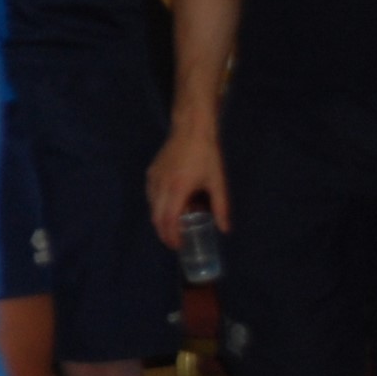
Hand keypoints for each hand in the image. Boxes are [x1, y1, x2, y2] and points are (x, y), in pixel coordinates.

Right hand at [144, 122, 226, 246]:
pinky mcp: (151, 173)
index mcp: (177, 190)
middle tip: (175, 242)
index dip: (171, 236)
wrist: (191, 129)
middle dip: (164, 233)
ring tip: (175, 225)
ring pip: (152, 207)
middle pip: (156, 218)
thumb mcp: (218, 182)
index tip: (178, 246)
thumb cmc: (207, 155)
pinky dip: (158, 206)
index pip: (169, 220)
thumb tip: (225, 229)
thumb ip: (220, 207)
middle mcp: (161, 187)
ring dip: (161, 220)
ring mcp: (153, 180)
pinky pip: (151, 196)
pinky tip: (170, 206)